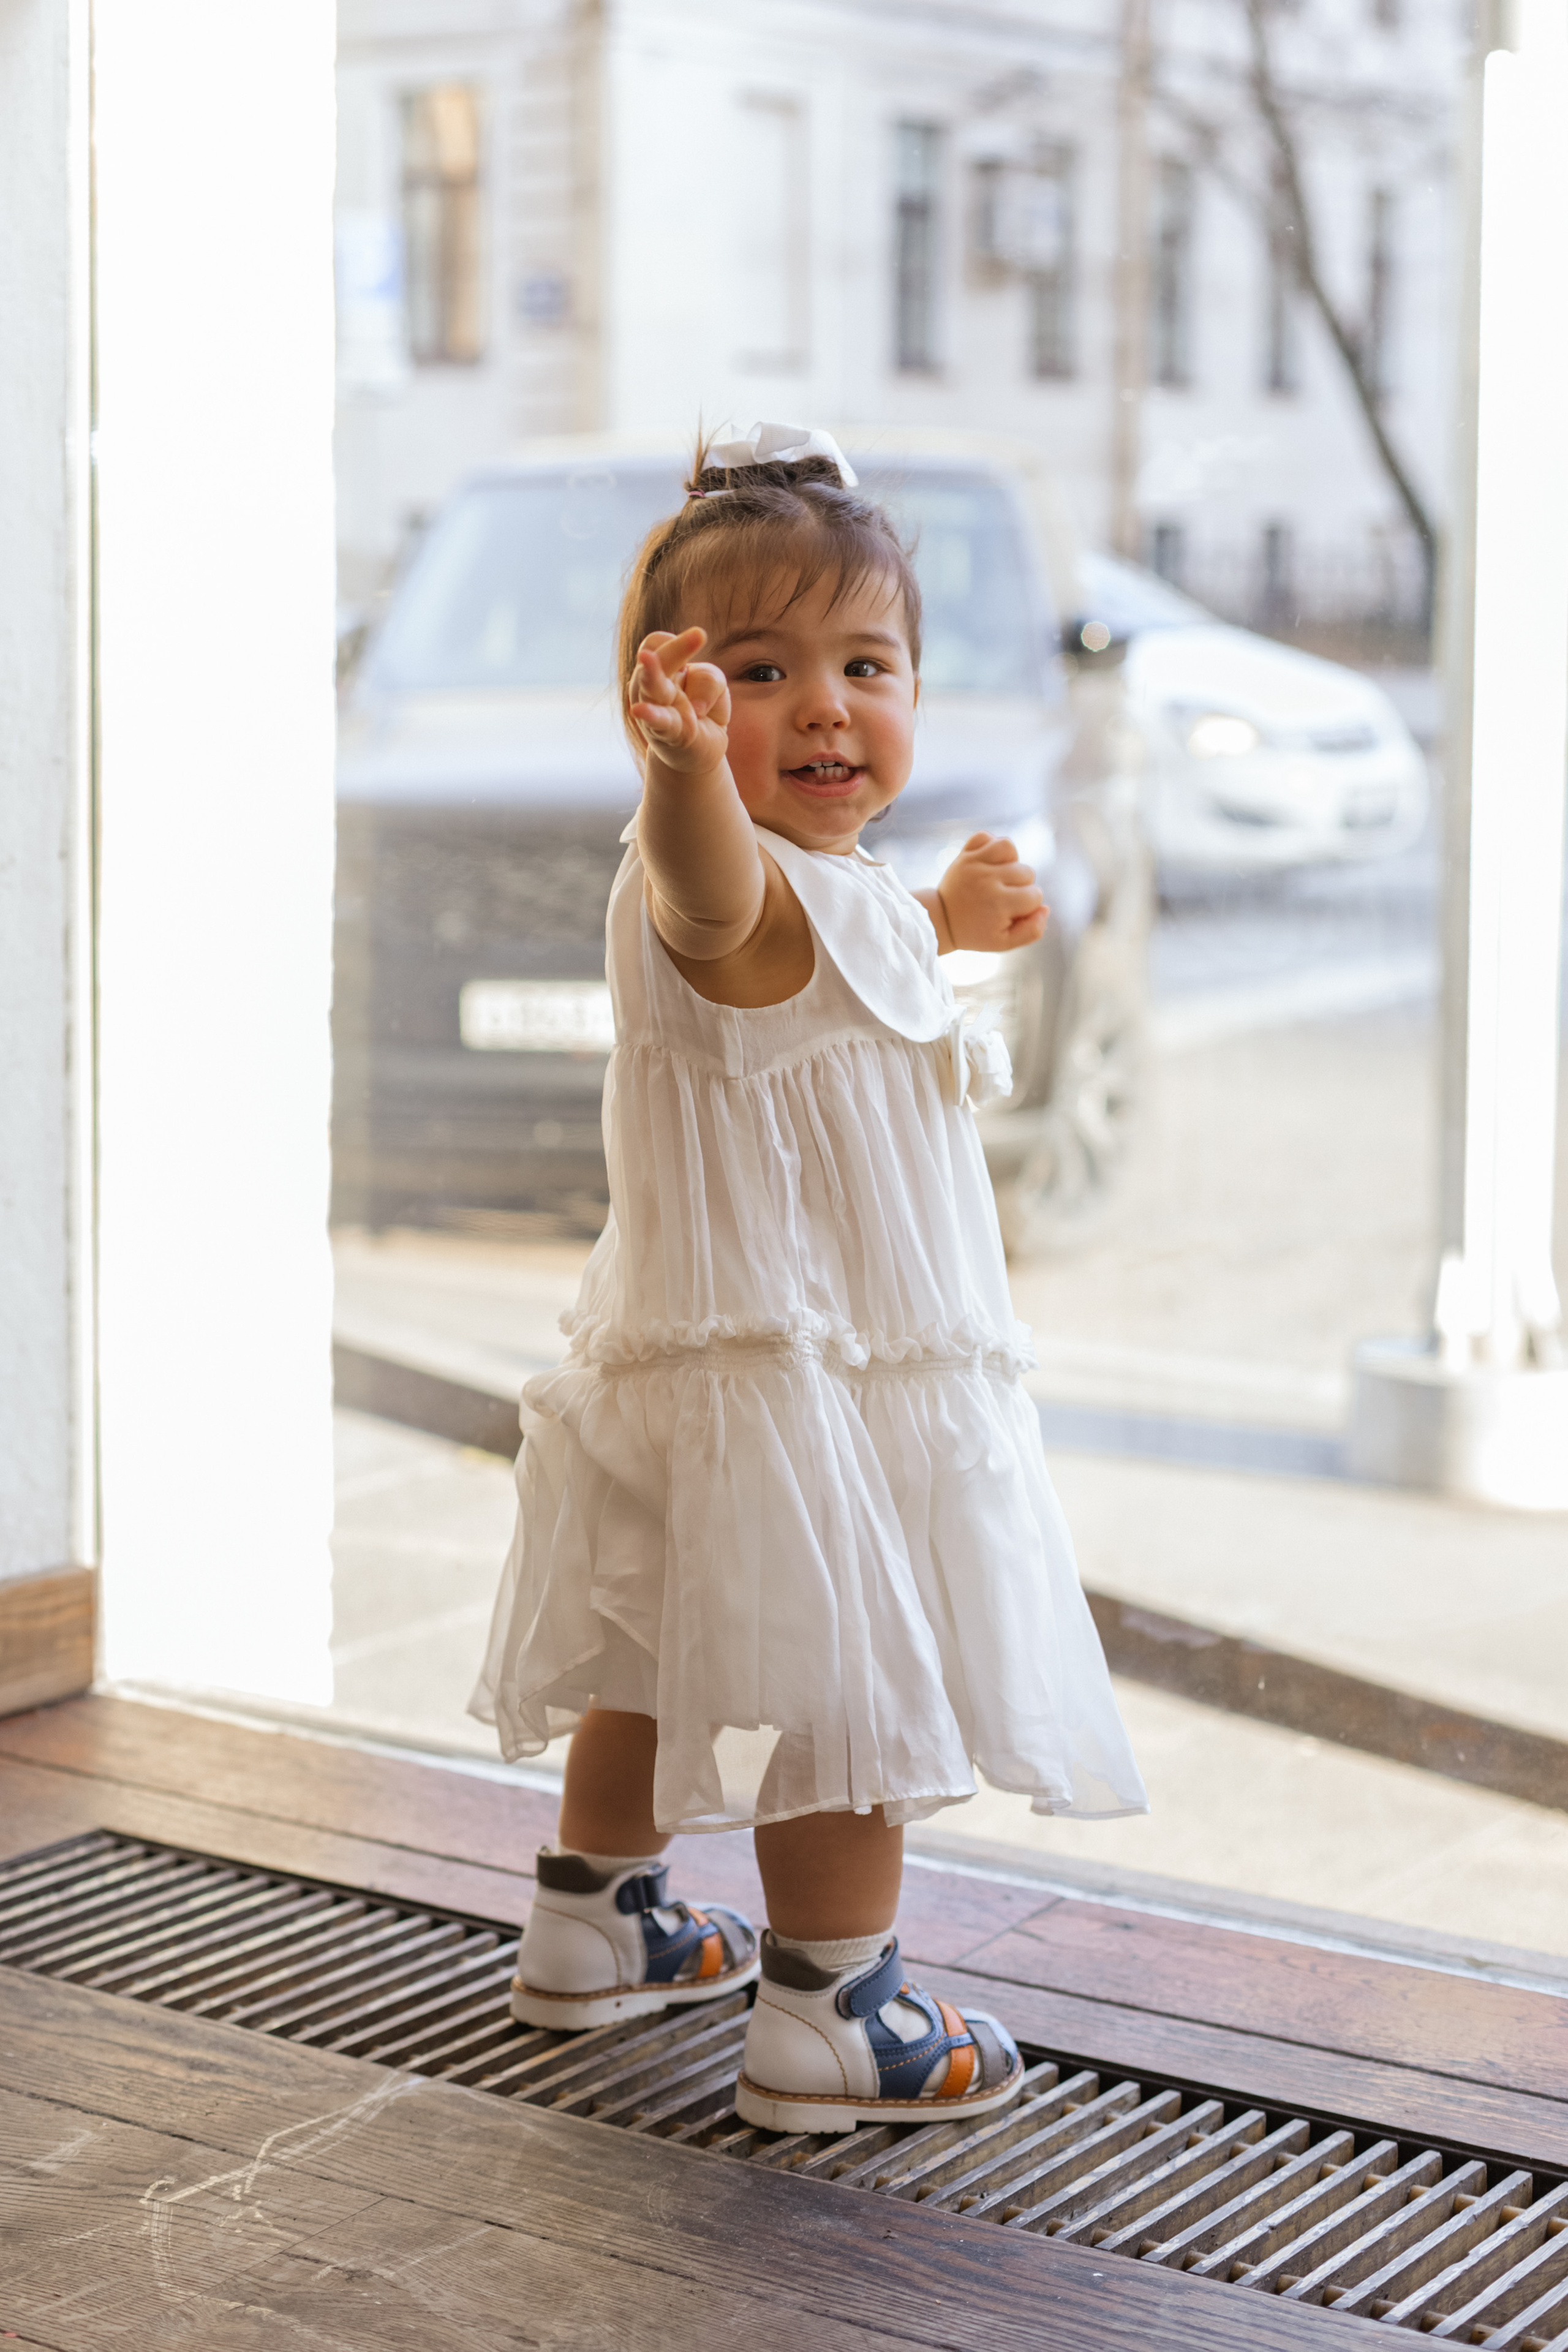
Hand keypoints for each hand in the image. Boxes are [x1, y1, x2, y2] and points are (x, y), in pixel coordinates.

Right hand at [628, 628, 730, 773]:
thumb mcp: (715, 686)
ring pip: (651, 687)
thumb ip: (708, 680)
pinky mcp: (664, 733)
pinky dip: (650, 716)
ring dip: (651, 673)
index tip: (697, 637)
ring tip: (647, 658)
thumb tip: (695, 707)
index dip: (674, 640)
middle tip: (699, 634)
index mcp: (661, 668)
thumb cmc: (703, 710)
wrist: (697, 752)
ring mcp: (653, 709)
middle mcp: (649, 685)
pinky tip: (639, 711)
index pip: (656, 643)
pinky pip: (657, 722)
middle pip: (655, 658)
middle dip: (676, 648)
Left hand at [935, 833, 1047, 952]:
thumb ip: (1031, 931)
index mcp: (998, 904)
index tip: (1012, 913)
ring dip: (1010, 862)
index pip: (1036, 895)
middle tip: (1003, 898)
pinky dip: (991, 845)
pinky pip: (986, 836)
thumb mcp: (1004, 943)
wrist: (941, 920)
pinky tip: (989, 863)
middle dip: (1021, 887)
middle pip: (1027, 872)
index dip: (1029, 906)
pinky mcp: (965, 853)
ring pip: (1009, 847)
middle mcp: (987, 880)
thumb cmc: (976, 932)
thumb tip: (1045, 908)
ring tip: (1000, 876)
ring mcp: (974, 863)